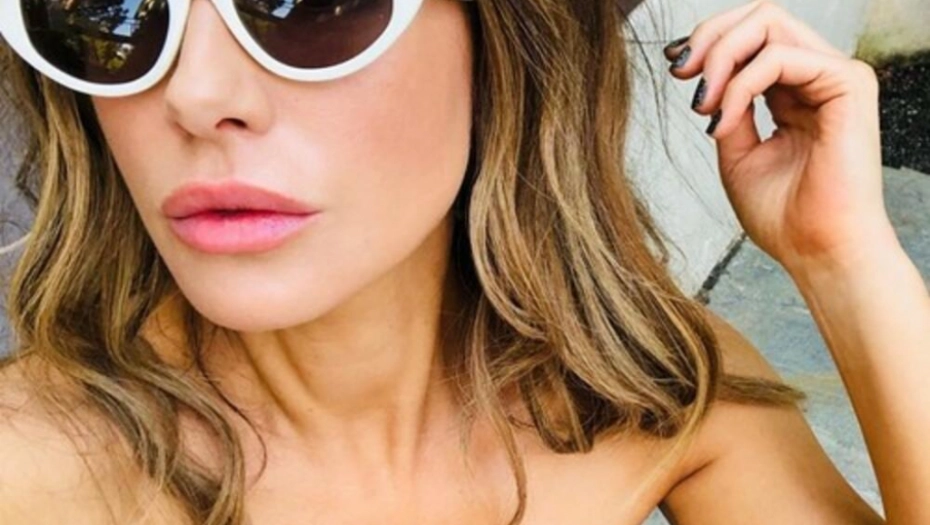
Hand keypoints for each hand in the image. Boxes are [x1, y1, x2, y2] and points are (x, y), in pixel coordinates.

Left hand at [664, 0, 898, 275]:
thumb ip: (726, 107)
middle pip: (760, 16)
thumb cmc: (783, 215)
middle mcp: (817, 76)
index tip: (674, 67)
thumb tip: (703, 76)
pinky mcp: (847, 84)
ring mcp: (835, 76)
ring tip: (702, 104)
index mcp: (795, 91)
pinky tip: (723, 120)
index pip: (752, 37)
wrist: (816, 252)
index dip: (708, 41)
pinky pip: (778, 58)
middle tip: (681, 73)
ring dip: (720, 57)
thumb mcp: (736, 152)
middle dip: (710, 37)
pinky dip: (739, 86)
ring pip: (768, 22)